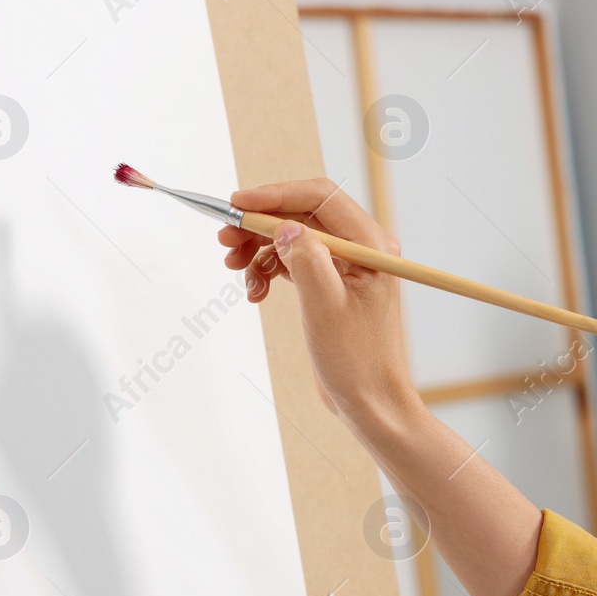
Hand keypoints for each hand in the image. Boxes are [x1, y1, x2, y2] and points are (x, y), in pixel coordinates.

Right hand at [218, 179, 418, 422]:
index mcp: (370, 244)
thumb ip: (307, 260)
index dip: (275, 195)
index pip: (319, 197)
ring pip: (292, 237)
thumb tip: (286, 225)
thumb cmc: (357, 360)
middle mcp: (360, 248)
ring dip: (259, 249)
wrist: (368, 400)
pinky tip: (255, 292)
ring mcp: (343, 265)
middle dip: (260, 224)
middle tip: (225, 240)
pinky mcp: (328, 283)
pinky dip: (267, 270)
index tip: (237, 204)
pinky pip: (291, 261)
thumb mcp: (326, 308)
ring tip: (234, 268)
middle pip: (301, 214)